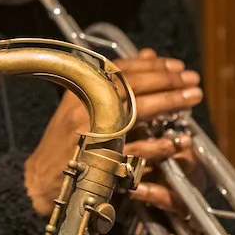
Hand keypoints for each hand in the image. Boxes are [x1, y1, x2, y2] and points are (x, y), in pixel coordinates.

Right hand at [25, 48, 202, 215]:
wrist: (41, 180)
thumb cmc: (66, 141)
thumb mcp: (83, 104)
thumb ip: (116, 81)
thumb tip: (148, 54)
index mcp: (79, 90)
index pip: (120, 69)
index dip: (152, 65)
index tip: (176, 67)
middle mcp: (84, 107)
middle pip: (132, 85)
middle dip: (167, 80)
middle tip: (192, 80)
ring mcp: (92, 133)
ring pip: (137, 111)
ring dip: (170, 103)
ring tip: (192, 99)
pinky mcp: (101, 160)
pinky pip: (137, 149)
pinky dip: (160, 144)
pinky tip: (177, 140)